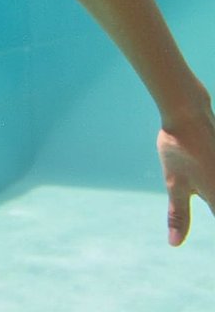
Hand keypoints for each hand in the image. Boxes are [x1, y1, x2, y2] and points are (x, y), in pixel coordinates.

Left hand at [157, 107, 214, 245]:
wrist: (187, 112)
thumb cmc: (178, 148)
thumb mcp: (175, 183)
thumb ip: (178, 215)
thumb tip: (174, 244)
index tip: (212, 272)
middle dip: (209, 205)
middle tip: (200, 199)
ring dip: (210, 200)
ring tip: (203, 197)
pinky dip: (212, 192)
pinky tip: (207, 189)